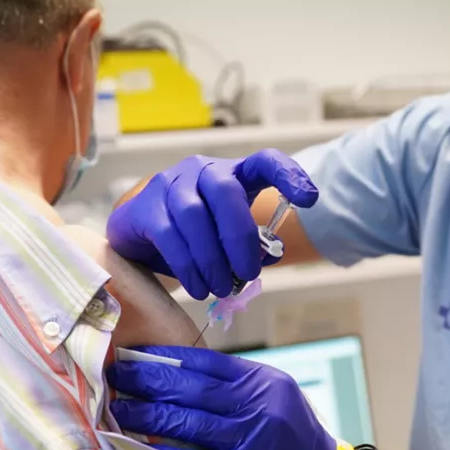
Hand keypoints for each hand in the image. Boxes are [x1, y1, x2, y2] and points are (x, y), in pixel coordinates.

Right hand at [106, 151, 317, 299]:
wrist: (140, 234)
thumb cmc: (195, 234)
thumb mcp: (228, 236)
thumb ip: (250, 246)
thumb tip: (264, 261)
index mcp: (232, 173)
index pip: (264, 161)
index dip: (288, 175)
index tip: (309, 200)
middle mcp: (201, 170)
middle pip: (225, 191)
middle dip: (240, 238)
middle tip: (247, 274)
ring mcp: (170, 185)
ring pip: (194, 216)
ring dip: (212, 259)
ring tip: (221, 288)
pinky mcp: (144, 208)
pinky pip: (169, 236)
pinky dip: (188, 267)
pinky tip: (198, 288)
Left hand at [108, 346, 349, 449]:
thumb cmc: (292, 441)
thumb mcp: (274, 399)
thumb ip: (235, 386)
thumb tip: (174, 371)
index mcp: (263, 382)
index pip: (205, 363)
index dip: (164, 358)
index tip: (134, 355)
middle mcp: (258, 407)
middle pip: (190, 388)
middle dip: (147, 380)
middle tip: (114, 376)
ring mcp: (249, 443)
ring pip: (185, 421)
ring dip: (145, 413)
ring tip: (116, 408)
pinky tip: (134, 447)